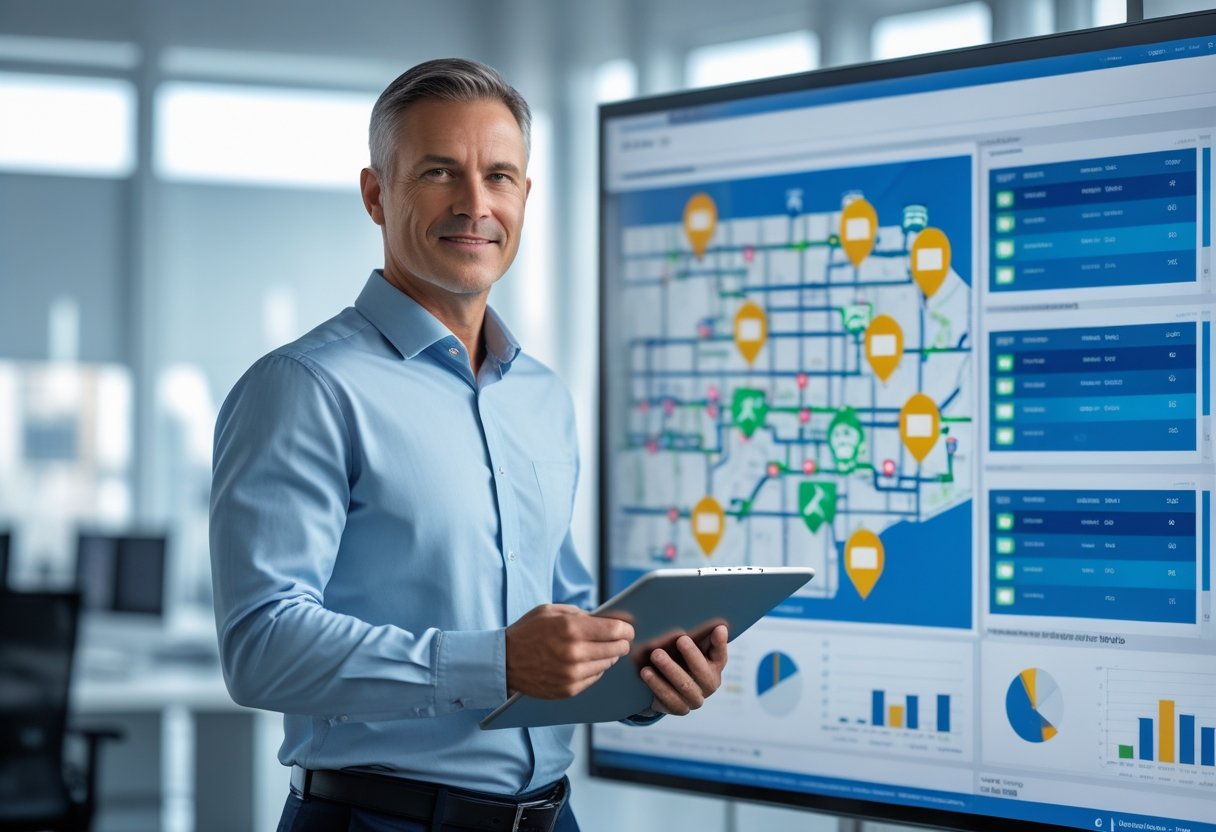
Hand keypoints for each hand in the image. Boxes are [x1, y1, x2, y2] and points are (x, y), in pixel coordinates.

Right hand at [506, 605, 634, 699]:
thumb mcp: (551, 611)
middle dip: (620, 642)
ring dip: (607, 656)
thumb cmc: (527, 631)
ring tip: (601, 649)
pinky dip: (595, 669)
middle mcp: (574, 653)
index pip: (615, 631)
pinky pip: (595, 678)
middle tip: (619, 639)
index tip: (628, 629)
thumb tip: (608, 619)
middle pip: (615, 649)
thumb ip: (581, 614)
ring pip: (607, 664)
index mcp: (571, 629)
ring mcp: (572, 674)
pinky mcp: (569, 690)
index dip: (626, 629)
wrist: (504, 661)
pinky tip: (587, 662)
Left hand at [639, 624, 727, 715]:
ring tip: (656, 654)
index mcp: (715, 665)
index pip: (721, 654)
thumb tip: (709, 621)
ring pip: (684, 685)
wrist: (665, 685)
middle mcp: (710, 684)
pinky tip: (646, 672)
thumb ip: (697, 636)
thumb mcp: (688, 647)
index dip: (720, 642)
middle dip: (691, 654)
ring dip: (670, 669)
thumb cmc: (678, 658)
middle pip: (702, 671)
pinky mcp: (680, 709)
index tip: (717, 628)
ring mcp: (695, 699)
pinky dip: (657, 684)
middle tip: (680, 639)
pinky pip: (669, 699)